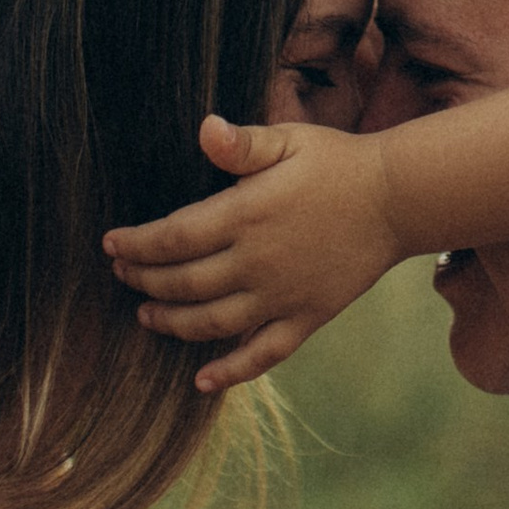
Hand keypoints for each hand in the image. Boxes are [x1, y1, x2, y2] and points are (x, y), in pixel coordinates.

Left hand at [105, 120, 407, 389]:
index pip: (173, 238)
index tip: (111, 245)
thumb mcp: (289, 142)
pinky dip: (230, 371)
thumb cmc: (336, 163)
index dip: (136, 244)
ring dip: (171, 323)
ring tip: (147, 317)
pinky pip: (263, 354)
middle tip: (123, 275)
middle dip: (144, 280)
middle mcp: (258, 262)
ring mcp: (283, 296)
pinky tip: (201, 381)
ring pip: (212, 323)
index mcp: (247, 215)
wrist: (397, 200)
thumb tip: (204, 128)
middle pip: (183, 283)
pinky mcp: (307, 318)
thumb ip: (242, 145)